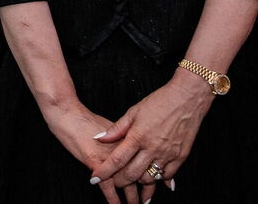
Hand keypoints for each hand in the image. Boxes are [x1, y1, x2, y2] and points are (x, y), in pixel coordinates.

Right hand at [40, 101, 148, 203]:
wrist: (67, 112)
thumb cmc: (84, 119)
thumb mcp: (109, 126)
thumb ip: (121, 138)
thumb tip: (130, 146)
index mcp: (128, 140)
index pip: (146, 161)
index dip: (153, 175)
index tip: (157, 184)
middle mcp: (122, 150)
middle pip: (140, 174)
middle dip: (146, 190)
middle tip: (147, 200)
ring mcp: (109, 157)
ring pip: (126, 183)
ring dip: (131, 197)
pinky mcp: (95, 162)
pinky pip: (107, 185)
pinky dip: (113, 198)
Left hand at [90, 70, 212, 189]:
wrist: (187, 99)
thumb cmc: (159, 102)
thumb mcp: (133, 112)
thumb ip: (116, 128)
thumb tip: (98, 137)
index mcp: (138, 136)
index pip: (117, 159)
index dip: (104, 171)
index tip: (95, 178)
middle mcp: (152, 148)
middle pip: (132, 174)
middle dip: (120, 181)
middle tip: (113, 182)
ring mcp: (168, 154)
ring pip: (149, 178)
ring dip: (138, 182)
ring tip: (131, 180)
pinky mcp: (181, 156)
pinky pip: (167, 175)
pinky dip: (158, 179)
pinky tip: (152, 177)